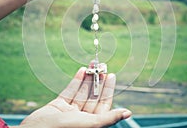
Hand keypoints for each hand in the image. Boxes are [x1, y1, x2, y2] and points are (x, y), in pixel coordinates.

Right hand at [15, 67, 130, 127]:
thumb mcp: (90, 124)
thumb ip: (108, 117)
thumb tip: (128, 113)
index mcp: (92, 123)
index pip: (104, 103)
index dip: (108, 89)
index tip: (112, 75)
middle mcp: (82, 117)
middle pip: (93, 96)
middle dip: (97, 81)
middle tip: (102, 66)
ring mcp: (70, 112)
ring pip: (82, 92)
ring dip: (87, 78)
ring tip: (92, 65)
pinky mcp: (58, 106)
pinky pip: (69, 92)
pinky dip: (75, 82)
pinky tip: (81, 71)